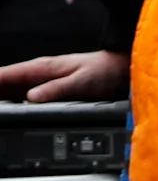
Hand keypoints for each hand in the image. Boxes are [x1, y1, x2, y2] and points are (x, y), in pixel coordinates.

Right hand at [0, 50, 128, 102]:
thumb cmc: (104, 71)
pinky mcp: (51, 90)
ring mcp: (44, 81)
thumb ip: (57, 89)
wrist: (121, 69)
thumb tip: (32, 97)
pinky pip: (27, 97)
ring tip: (1, 113)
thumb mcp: (81, 81)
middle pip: (5, 84)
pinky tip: (13, 112)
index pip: (5, 74)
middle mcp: (39, 73)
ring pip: (14, 91)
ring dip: (4, 99)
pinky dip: (17, 103)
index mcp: (42, 68)